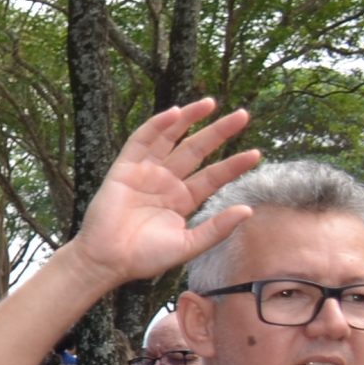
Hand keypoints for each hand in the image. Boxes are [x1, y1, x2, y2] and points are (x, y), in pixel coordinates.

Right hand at [70, 100, 262, 288]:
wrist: (107, 261)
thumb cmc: (144, 258)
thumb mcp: (187, 246)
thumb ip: (216, 229)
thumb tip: (248, 210)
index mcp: (182, 200)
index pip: (213, 176)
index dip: (234, 164)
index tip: (256, 154)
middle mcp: (166, 182)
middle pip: (197, 150)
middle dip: (219, 132)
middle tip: (242, 115)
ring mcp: (145, 173)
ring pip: (171, 139)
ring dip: (189, 120)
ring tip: (210, 104)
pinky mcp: (124, 169)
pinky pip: (141, 141)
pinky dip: (157, 126)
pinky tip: (175, 113)